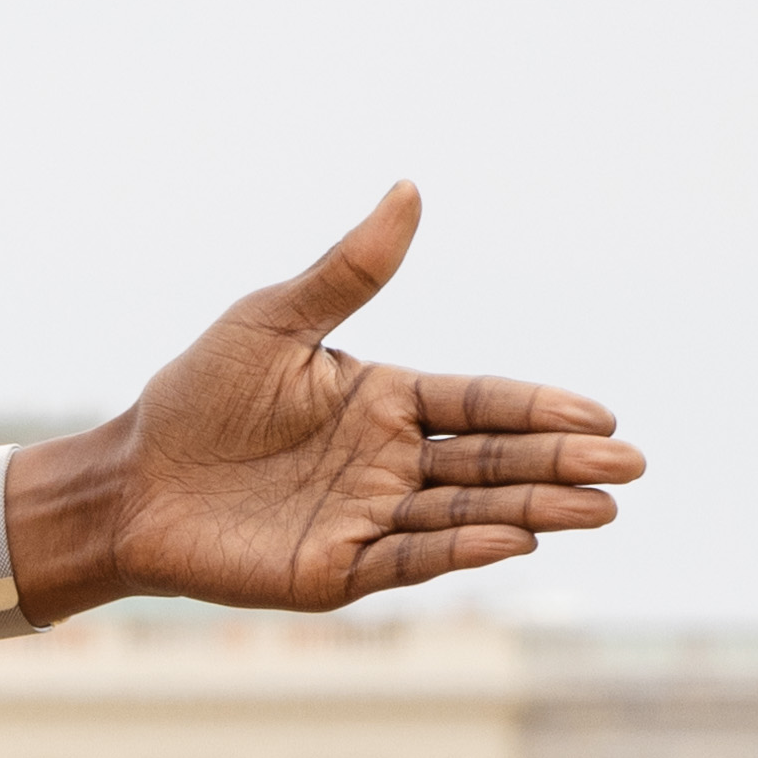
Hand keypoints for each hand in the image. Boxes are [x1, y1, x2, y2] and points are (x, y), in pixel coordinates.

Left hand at [76, 183, 639, 610]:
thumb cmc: (195, 395)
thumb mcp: (272, 321)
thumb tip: (408, 188)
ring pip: (469, 511)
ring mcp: (371, 517)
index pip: (479, 403)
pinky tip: (513, 537)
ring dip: (534, 509)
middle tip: (629, 466)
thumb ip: (348, 270)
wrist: (128, 479)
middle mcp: (390, 460)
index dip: (539, 410)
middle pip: (492, 461)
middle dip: (561, 463)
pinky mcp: (341, 569)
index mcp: (385, 400)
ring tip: (599, 509)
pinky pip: (413, 555)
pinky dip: (462, 547)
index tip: (600, 414)